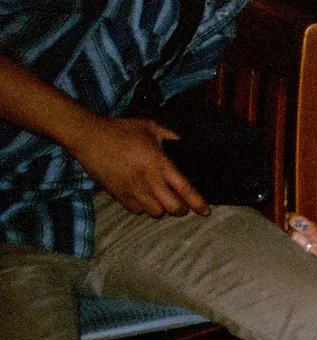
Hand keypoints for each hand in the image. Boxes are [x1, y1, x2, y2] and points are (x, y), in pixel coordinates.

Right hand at [72, 115, 206, 215]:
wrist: (87, 137)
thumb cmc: (120, 130)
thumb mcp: (150, 127)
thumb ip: (170, 136)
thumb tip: (184, 143)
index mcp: (159, 163)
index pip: (184, 189)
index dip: (197, 202)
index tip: (205, 210)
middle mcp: (148, 180)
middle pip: (173, 208)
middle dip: (181, 208)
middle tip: (181, 202)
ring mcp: (132, 189)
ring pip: (156, 212)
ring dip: (162, 208)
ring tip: (161, 198)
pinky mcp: (117, 194)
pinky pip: (136, 211)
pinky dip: (143, 208)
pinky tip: (143, 197)